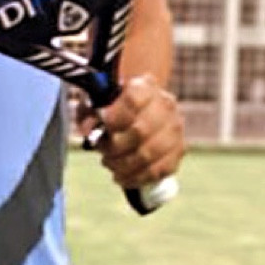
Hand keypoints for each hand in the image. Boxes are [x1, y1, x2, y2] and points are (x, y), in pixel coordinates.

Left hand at [80, 74, 184, 194]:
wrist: (141, 110)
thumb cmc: (114, 106)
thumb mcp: (97, 102)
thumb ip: (88, 112)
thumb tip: (86, 129)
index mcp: (145, 87)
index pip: (133, 100)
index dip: (115, 116)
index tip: (102, 124)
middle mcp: (165, 105)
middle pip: (140, 131)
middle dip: (114, 147)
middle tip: (101, 149)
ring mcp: (175, 129)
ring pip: (149, 154)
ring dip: (123, 165)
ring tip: (109, 163)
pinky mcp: (178, 151)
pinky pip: (158, 171)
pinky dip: (136, 178)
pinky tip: (122, 178)